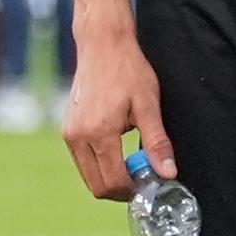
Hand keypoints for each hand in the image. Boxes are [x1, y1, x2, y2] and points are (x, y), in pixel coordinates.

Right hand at [58, 21, 174, 200]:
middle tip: (142, 178)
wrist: (102, 46)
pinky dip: (100, 166)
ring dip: (110, 178)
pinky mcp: (68, 130)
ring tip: (132, 163)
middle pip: (97, 186)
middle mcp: (78, 137)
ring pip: (89, 177)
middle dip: (121, 189)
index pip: (114, 181)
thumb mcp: (148, 106)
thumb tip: (167, 173)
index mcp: (99, 132)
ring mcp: (70, 134)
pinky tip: (118, 151)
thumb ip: (156, 143)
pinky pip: (83, 162)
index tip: (150, 182)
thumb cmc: (127, 71)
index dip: (134, 190)